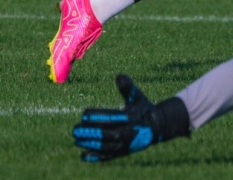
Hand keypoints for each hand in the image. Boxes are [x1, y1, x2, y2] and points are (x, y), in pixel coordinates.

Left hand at [72, 74, 188, 161]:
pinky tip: (84, 155)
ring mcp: (126, 144)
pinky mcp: (123, 152)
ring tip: (77, 140)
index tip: (84, 114)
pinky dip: (96, 156)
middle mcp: (129, 132)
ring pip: (106, 146)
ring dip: (90, 144)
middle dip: (90, 132)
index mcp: (131, 117)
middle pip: (106, 133)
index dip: (96, 116)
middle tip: (75, 129)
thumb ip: (127, 87)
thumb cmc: (143, 108)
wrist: (157, 127)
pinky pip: (108, 156)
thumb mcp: (137, 97)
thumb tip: (119, 76)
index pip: (111, 117)